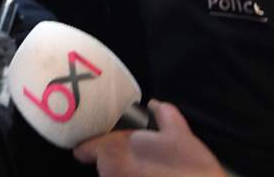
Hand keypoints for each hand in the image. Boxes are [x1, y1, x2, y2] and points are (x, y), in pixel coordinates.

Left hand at [72, 100, 226, 176]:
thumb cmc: (189, 166)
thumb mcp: (180, 132)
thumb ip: (163, 114)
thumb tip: (154, 104)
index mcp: (113, 151)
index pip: (84, 150)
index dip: (89, 147)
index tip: (97, 145)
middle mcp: (109, 172)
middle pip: (103, 165)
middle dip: (116, 161)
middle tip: (138, 156)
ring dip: (126, 174)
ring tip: (149, 170)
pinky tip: (153, 176)